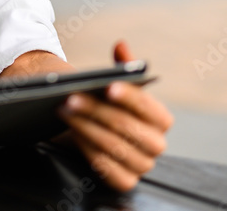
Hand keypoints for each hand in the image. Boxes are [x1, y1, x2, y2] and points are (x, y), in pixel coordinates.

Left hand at [58, 41, 173, 190]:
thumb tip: (121, 45)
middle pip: (125, 126)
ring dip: (85, 127)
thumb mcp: (118, 87)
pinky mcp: (126, 181)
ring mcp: (142, 165)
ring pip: (113, 146)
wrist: (99, 134)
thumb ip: (123, 66)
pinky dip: (88, 149)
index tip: (109, 86)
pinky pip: (107, 168)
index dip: (129, 97)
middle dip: (96, 110)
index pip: (149, 108)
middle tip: (71, 97)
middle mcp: (157, 144)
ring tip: (65, 110)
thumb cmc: (110, 107)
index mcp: (162, 119)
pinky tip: (74, 132)